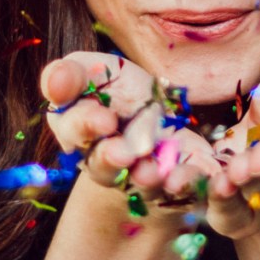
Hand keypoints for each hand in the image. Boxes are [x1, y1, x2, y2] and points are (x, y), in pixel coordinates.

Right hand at [41, 52, 218, 209]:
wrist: (156, 118)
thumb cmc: (116, 90)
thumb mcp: (92, 71)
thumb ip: (72, 75)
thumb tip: (56, 81)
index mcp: (81, 132)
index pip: (75, 131)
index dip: (86, 125)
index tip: (104, 119)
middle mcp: (108, 163)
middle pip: (104, 168)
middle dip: (113, 160)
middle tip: (124, 153)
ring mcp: (144, 176)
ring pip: (144, 184)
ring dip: (149, 178)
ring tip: (154, 171)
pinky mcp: (181, 180)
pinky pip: (188, 187)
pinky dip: (194, 181)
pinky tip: (203, 178)